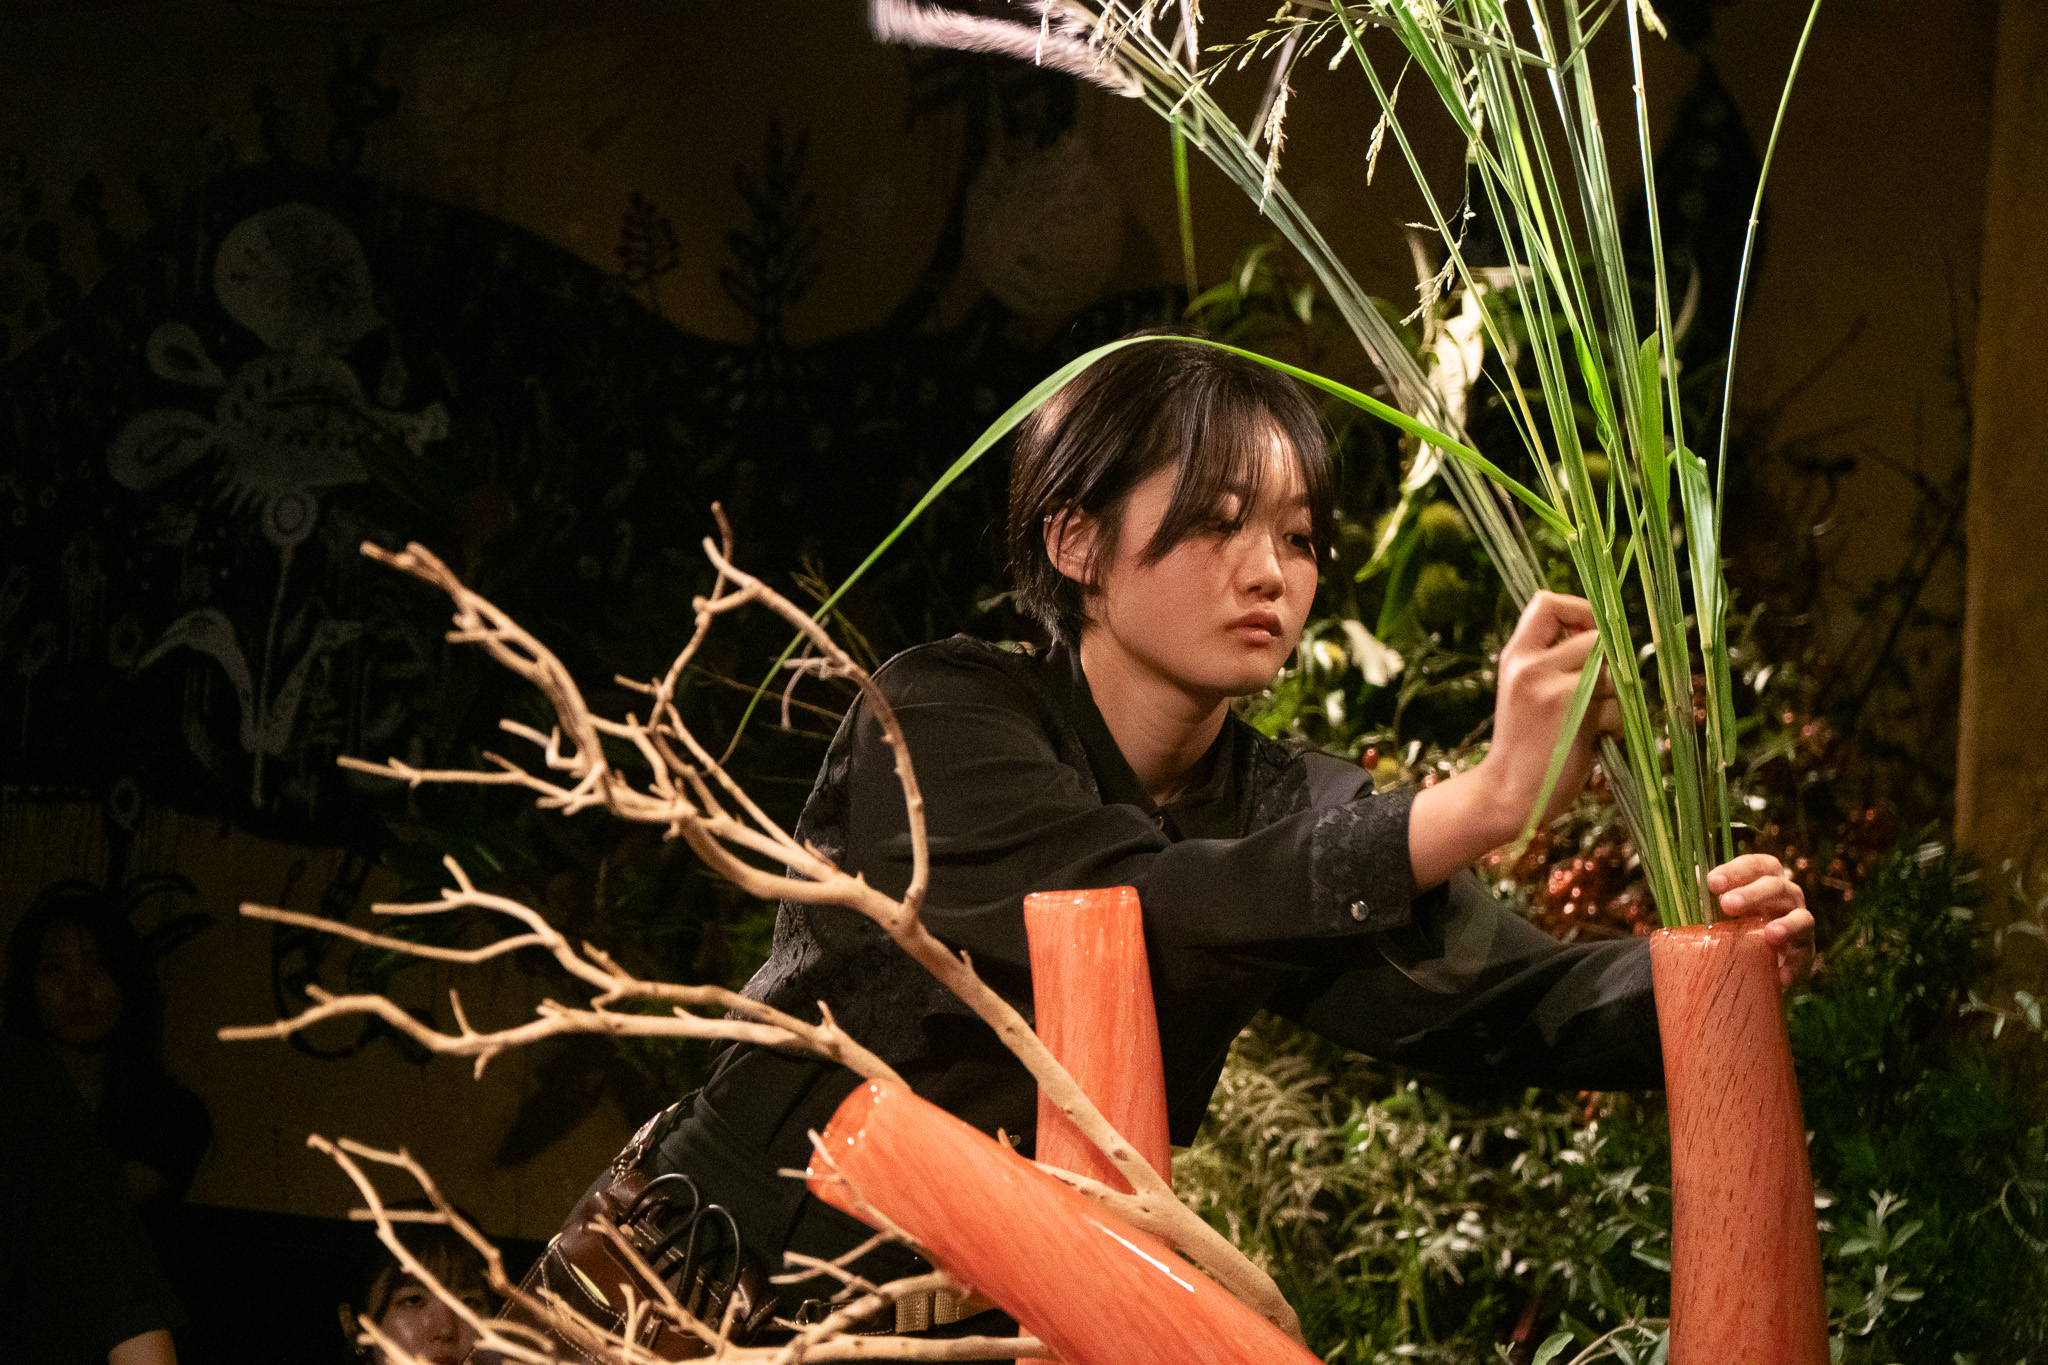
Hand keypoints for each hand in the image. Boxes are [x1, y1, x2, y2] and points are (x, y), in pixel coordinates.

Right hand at [1477, 592, 1622, 835]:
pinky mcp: (1575, 714)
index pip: (1547, 602)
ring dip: (1614, 700)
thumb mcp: (1524, 691)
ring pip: (1612, 674)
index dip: (1579, 610)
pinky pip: (1619, 706)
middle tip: (1598, 694)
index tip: (1588, 633)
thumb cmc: (1524, 745)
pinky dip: (1615, 726)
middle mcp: (1530, 665)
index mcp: (1516, 656)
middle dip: (1608, 666)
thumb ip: (1551, 661)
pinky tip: (1592, 743)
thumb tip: (1604, 637)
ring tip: (1590, 725)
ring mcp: (1552, 689)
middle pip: (1595, 638)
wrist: (1507, 794)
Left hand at [1707, 853, 1815, 986]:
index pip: (1756, 865)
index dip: (1736, 870)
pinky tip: (1782, 976)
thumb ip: (1703, 895)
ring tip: (1770, 934)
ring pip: (1802, 918)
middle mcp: (1786, 897)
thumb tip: (1689, 881)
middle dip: (1753, 894)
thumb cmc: (1730, 922)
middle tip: (1727, 904)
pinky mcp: (1804, 952)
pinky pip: (1805, 957)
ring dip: (1787, 925)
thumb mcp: (1714, 907)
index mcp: (1764, 878)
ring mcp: (1799, 923)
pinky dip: (1796, 966)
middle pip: (1777, 887)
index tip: (1712, 882)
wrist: (1750, 959)